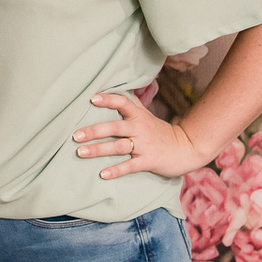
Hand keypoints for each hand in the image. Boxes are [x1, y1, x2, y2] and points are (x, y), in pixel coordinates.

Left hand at [71, 93, 206, 180]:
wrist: (186, 148)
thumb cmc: (160, 131)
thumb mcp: (147, 115)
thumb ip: (132, 104)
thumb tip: (119, 88)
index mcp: (138, 115)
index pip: (122, 103)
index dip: (108, 100)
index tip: (92, 98)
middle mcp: (140, 128)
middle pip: (114, 127)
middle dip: (94, 131)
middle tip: (75, 135)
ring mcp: (144, 145)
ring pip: (118, 146)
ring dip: (98, 150)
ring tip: (80, 152)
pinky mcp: (148, 161)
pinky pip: (129, 166)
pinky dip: (116, 170)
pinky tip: (102, 174)